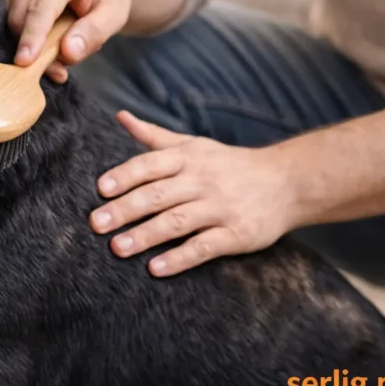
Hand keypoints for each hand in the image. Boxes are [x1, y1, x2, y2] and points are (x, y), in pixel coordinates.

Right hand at [4, 0, 132, 82]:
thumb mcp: (115, 14)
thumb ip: (93, 33)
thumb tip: (67, 53)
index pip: (41, 7)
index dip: (32, 36)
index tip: (24, 61)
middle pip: (19, 18)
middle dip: (36, 47)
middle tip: (63, 62)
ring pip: (7, 20)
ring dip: (27, 40)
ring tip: (57, 39)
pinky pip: (2, 16)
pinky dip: (20, 32)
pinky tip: (40, 32)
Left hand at [90, 111, 296, 275]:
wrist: (288, 182)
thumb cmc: (229, 164)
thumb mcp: (194, 145)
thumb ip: (154, 136)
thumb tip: (120, 117)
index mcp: (188, 158)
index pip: (150, 165)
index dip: (125, 175)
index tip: (100, 189)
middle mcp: (202, 180)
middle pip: (158, 195)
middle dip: (125, 209)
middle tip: (96, 224)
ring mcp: (221, 207)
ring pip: (177, 221)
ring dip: (145, 235)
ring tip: (117, 248)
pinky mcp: (237, 234)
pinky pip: (204, 247)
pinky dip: (179, 258)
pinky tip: (155, 268)